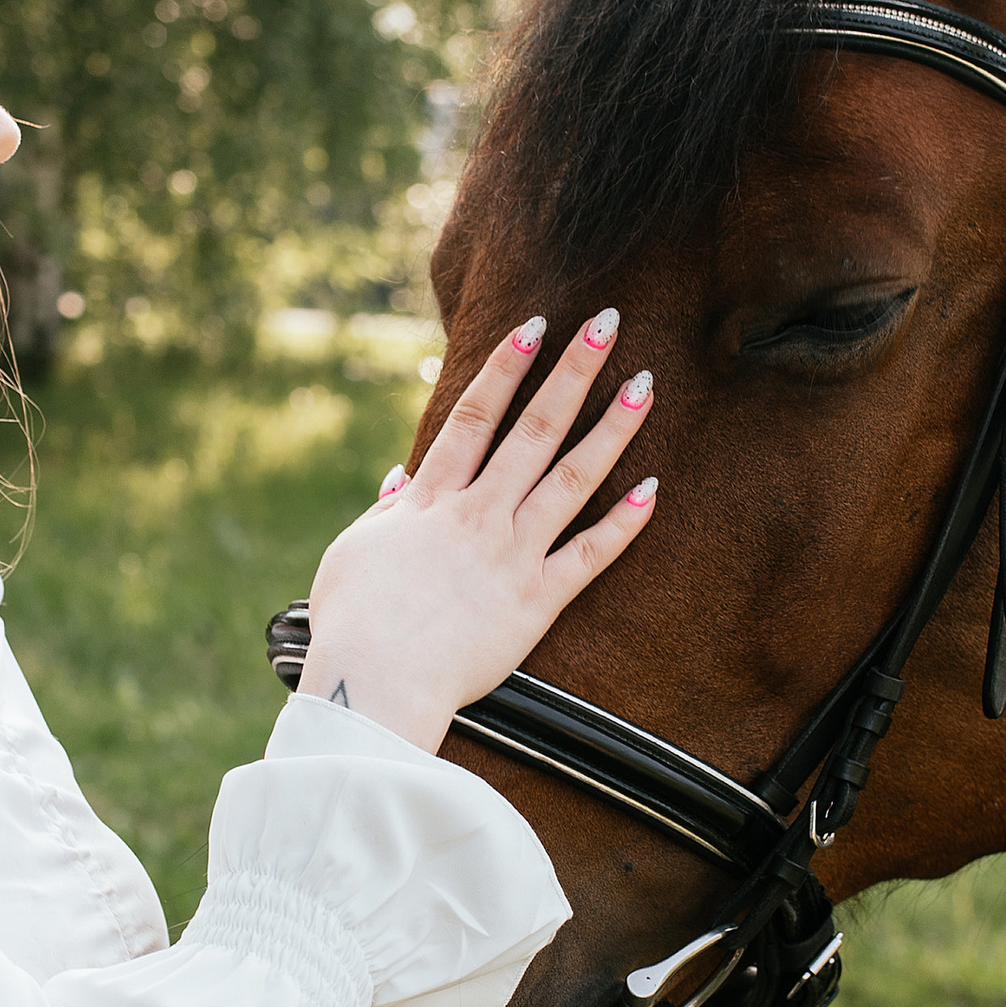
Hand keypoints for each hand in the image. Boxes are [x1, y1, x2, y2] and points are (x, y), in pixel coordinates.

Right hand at [297, 307, 657, 748]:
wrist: (374, 683)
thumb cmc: (353, 624)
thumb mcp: (353, 555)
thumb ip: (384, 514)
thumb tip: (398, 481)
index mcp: (429, 501)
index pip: (474, 418)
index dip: (506, 368)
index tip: (535, 326)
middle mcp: (477, 515)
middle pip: (534, 429)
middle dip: (573, 372)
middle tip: (608, 323)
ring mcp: (511, 554)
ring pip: (570, 478)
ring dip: (612, 429)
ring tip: (645, 386)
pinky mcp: (536, 601)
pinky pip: (588, 556)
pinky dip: (621, 524)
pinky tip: (652, 489)